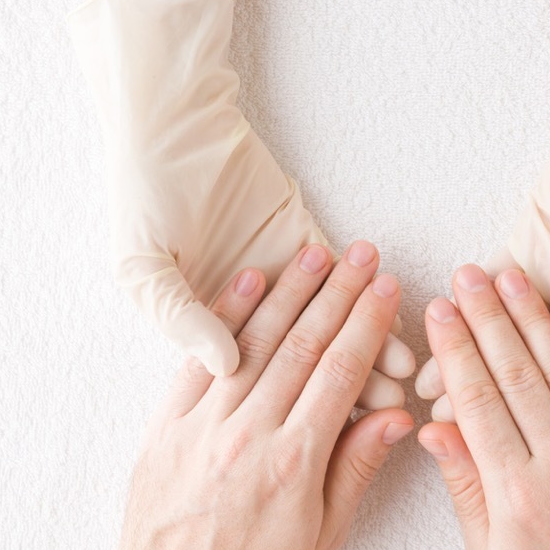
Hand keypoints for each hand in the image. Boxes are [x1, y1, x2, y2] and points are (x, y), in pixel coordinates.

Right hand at [68, 0, 414, 405]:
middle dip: (352, 381)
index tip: (339, 425)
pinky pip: (342, 285)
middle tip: (395, 405)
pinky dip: (368, 308)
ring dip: (369, 351)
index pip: (271, 377)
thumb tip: (227, 362)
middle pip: (308, 358)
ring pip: (330, 328)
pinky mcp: (303, 241)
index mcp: (210, 329)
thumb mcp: (140, 264)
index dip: (303, 400)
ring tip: (409, 377)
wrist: (168, 124)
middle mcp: (253, 314)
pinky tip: (399, 332)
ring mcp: (283, 278)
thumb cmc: (143, 195)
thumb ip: (181, 313)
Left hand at [113, 240, 412, 549]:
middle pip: (303, 345)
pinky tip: (250, 280)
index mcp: (294, 460)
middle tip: (362, 253)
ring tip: (317, 253)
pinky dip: (226, 315)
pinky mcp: (169, 420)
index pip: (340, 373)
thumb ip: (356, 469)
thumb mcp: (322, 535)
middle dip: (338, 293)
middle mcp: (250, 431)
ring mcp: (205, 421)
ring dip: (289, 291)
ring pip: (256, 341)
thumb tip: (398, 418)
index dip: (367, 325)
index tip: (387, 288)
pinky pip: (202, 356)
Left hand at [416, 0, 549, 408]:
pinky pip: (486, 284)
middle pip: (529, 365)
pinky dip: (463, 307)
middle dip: (489, 395)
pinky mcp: (523, 246)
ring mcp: (549, 280)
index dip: (538, 415)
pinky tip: (435, 333)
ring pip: (501, 331)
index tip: (501, 443)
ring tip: (430, 390)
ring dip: (468, 358)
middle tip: (446, 422)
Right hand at [417, 265, 549, 549]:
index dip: (455, 351)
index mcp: (517, 496)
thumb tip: (432, 428)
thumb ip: (464, 488)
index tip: (439, 311)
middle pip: (517, 376)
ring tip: (510, 277)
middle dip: (487, 319)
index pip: (477, 403)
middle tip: (467, 274)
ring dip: (534, 318)